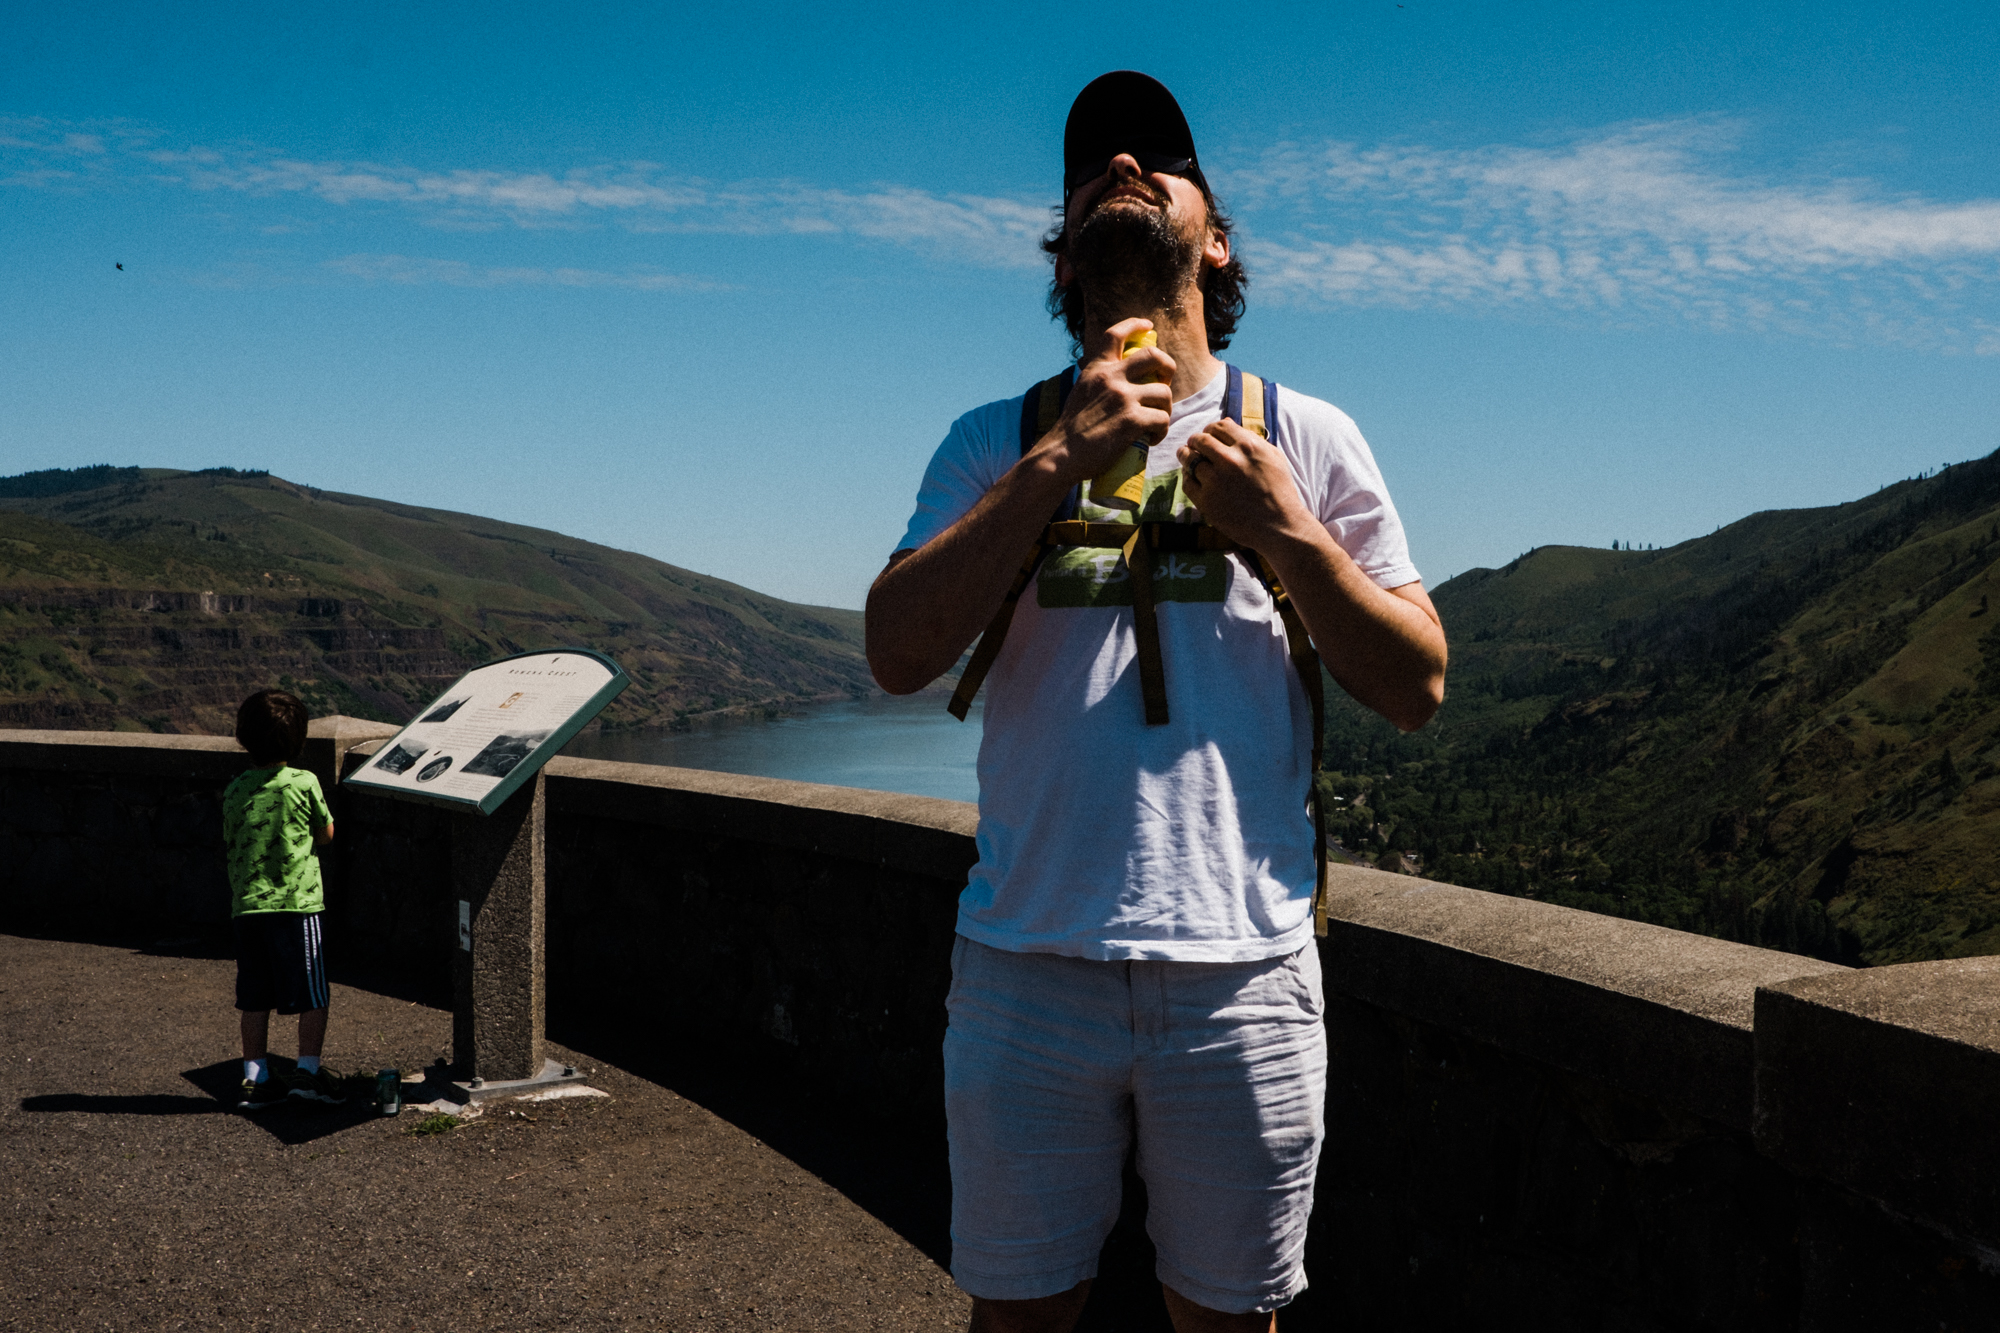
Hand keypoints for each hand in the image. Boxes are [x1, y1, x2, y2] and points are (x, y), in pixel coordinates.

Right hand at [1031, 318, 1174, 484]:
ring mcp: (1123, 398)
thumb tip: (1121, 382)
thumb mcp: (1081, 393)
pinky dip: (1161, 431)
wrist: (1061, 454)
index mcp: (1097, 369)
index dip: (1135, 325)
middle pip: (1154, 356)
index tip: (1148, 325)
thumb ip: (1099, 382)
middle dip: (1168, 367)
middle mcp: (1111, 377)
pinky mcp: (1132, 420)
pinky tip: (1152, 438)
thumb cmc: (1071, 431)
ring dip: (1166, 409)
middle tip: (1165, 382)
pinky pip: (1162, 419)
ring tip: (1156, 422)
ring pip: (1164, 393)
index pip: (1115, 335)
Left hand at [1178, 418, 1315, 552]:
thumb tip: (1226, 422)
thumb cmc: (1279, 490)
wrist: (1280, 526)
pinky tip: (1193, 477)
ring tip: (1186, 456)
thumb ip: (1249, 437)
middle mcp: (1230, 460)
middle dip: (1195, 440)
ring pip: (1189, 459)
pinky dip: (1187, 477)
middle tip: (1194, 445)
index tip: (1210, 436)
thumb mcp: (1273, 456)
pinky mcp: (1206, 501)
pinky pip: (1187, 482)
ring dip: (1186, 456)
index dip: (1211, 430)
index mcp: (1248, 446)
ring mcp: (1216, 481)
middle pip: (1200, 439)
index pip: (1218, 426)